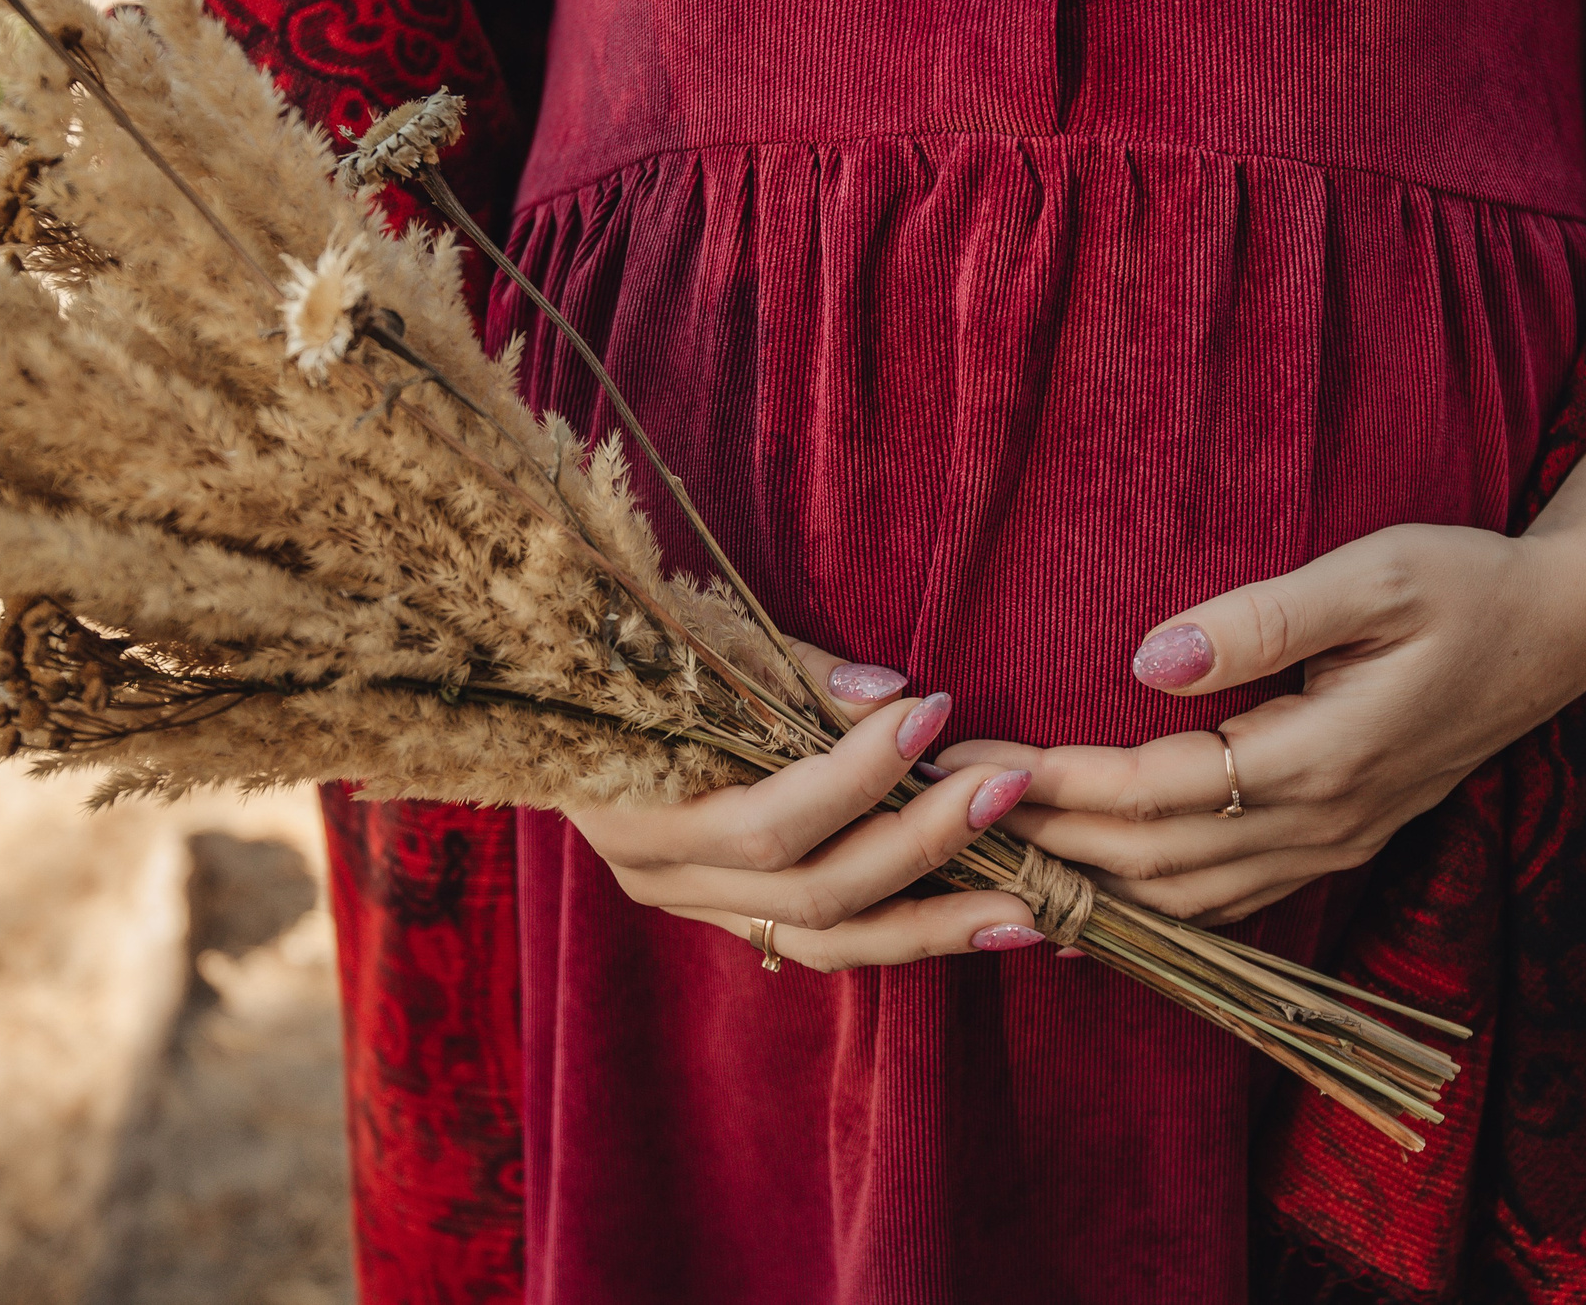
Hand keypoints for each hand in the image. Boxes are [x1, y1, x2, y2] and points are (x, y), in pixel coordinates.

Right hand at [566, 642, 1044, 970]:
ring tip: (1027, 907)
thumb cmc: (637, 646)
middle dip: (922, 843)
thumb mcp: (704, 643)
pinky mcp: (729, 918)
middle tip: (1008, 788)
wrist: (558, 690)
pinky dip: (904, 927)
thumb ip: (798, 676)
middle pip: (812, 892)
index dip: (859, 774)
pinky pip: (824, 942)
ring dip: (935, 921)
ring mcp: (694, 907)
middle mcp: (662, 877)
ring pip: (827, 941)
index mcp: (640, 810)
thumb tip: (891, 694)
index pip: (770, 821)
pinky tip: (981, 918)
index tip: (935, 709)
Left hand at [938, 524, 1585, 925]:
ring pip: (1180, 898)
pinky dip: (1138, 903)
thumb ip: (1264, 619)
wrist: (1558, 633)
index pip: (1155, 790)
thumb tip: (1148, 659)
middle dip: (1040, 839)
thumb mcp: (1374, 574)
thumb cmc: (1463, 584)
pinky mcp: (1332, 843)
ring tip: (984, 853)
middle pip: (1150, 860)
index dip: (1054, 784)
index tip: (968, 763)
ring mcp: (1330, 845)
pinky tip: (1079, 893)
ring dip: (1078, 880)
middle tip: (938, 809)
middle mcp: (1321, 823)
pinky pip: (1219, 901)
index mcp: (1321, 758)